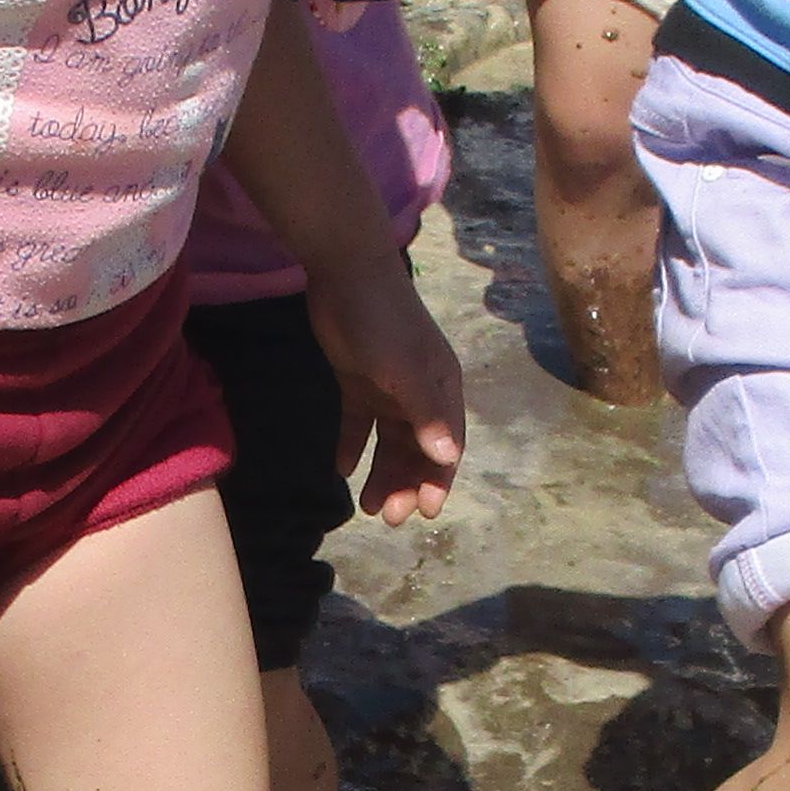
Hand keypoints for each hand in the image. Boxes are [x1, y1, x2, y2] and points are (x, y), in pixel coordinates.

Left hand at [304, 249, 466, 522]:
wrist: (346, 273)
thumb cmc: (384, 322)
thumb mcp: (406, 371)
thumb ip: (426, 414)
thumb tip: (448, 458)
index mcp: (441, 390)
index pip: (446, 445)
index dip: (438, 479)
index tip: (425, 512)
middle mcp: (419, 393)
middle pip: (417, 449)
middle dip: (406, 484)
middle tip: (389, 517)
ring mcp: (389, 388)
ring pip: (389, 441)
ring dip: (381, 473)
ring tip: (366, 507)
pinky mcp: (357, 381)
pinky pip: (358, 422)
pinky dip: (352, 445)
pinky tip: (341, 470)